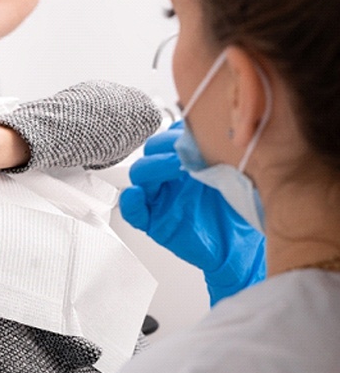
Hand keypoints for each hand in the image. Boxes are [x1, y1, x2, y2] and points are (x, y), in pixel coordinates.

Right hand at [119, 121, 265, 304]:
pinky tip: (137, 195)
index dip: (177, 131)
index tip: (193, 131)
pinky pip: (133, 211)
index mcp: (187, 160)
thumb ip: (222, 152)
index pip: (170, 136)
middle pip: (151, 151)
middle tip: (185, 150)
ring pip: (140, 175)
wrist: (242, 246)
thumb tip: (217, 126)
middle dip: (165, 146)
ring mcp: (160, 197)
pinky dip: (131, 202)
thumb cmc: (240, 210)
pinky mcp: (154, 221)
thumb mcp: (237, 173)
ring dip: (152, 167)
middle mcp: (171, 176)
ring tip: (175, 166)